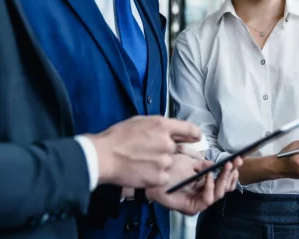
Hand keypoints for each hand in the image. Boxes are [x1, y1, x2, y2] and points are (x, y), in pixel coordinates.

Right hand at [87, 116, 201, 187]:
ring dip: (159, 164)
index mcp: (162, 126)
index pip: (190, 129)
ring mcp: (164, 161)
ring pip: (168, 163)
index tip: (195, 138)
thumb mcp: (139, 121)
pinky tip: (141, 171)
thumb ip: (159, 126)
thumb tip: (170, 130)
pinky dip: (155, 176)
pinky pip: (163, 177)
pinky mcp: (159, 177)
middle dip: (166, 151)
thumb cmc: (117, 137)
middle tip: (148, 153)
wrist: (103, 157)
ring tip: (141, 162)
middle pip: (176, 148)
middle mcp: (167, 142)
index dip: (194, 134)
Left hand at [146, 153, 241, 214]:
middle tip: (234, 162)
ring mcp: (198, 201)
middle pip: (225, 187)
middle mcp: (203, 192)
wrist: (152, 175)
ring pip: (219, 194)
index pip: (223, 179)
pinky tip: (208, 176)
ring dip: (223, 179)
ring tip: (224, 167)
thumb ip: (204, 164)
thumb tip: (216, 164)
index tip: (238, 159)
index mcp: (204, 182)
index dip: (232, 170)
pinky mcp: (193, 208)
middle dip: (231, 174)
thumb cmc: (168, 169)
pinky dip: (210, 186)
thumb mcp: (189, 162)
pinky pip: (207, 199)